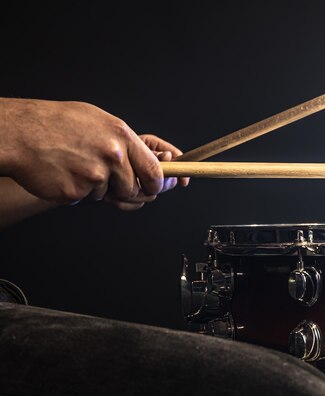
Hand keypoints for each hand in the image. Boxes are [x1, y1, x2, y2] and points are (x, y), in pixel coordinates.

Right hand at [0, 98, 183, 206]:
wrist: (20, 133)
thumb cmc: (57, 123)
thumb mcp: (98, 121)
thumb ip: (124, 142)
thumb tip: (151, 158)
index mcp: (121, 136)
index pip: (154, 170)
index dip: (156, 183)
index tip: (153, 187)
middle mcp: (112, 156)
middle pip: (131, 187)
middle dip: (121, 187)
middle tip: (102, 176)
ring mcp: (94, 175)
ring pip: (107, 193)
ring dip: (95, 187)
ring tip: (75, 166)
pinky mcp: (76, 191)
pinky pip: (84, 198)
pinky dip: (75, 190)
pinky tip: (63, 172)